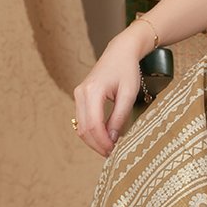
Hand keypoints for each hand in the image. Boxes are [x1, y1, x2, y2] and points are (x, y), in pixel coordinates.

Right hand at [71, 35, 142, 155]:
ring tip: (109, 148)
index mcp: (92, 91)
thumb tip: (112, 138)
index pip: (93, 124)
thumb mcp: (128, 94)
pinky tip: (104, 137)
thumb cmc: (127, 70)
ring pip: (80, 126)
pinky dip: (91, 131)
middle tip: (111, 154)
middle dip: (96, 144)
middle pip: (83, 128)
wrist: (121, 51)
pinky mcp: (81, 97)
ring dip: (93, 140)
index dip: (102, 141)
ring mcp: (78, 94)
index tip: (114, 151)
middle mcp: (81, 93)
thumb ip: (119, 116)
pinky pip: (82, 119)